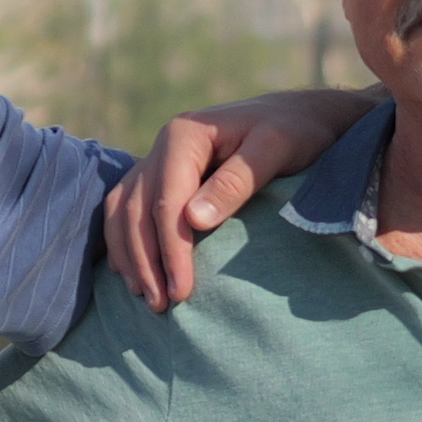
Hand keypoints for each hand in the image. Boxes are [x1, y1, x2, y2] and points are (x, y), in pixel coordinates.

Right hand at [105, 88, 357, 311]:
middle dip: (146, 261)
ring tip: (145, 296)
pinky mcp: (161, 176)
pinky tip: (134, 272)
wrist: (298, 116)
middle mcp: (163, 144)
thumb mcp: (275, 149)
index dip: (171, 250)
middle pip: (137, 210)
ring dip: (130, 256)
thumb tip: (193, 220)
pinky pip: (126, 210)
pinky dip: (124, 242)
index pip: (166, 201)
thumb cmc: (293, 132)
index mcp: (185, 135)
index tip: (181, 291)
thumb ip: (237, 181)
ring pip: (123, 211)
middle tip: (160, 306)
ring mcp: (158, 159)